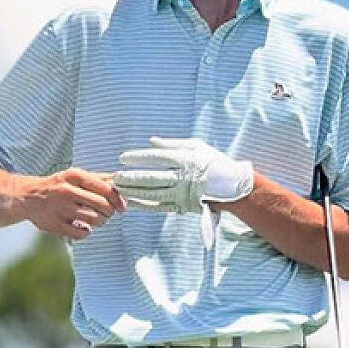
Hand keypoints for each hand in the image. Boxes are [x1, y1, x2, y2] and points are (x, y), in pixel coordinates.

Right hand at [12, 167, 124, 238]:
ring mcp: (60, 208)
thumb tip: (120, 181)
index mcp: (74, 176)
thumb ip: (98, 178)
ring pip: (94, 219)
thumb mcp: (75, 176)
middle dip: (110, 212)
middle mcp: (67, 191)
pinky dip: (86, 232)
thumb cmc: (57, 186)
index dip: (118, 199)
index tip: (122, 206)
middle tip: (108, 213)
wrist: (27, 197)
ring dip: (100, 222)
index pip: (106, 189)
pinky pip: (80, 233)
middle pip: (102, 205)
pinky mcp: (54, 224)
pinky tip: (83, 227)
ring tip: (97, 219)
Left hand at [113, 137, 253, 213]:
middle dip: (132, 177)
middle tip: (116, 176)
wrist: (233, 186)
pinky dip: (144, 204)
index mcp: (185, 159)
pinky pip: (160, 206)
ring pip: (153, 193)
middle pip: (151, 177)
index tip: (123, 158)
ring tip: (119, 189)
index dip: (138, 158)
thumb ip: (172, 144)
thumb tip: (151, 141)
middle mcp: (182, 176)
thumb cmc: (213, 162)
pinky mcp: (182, 205)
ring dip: (134, 191)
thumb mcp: (196, 146)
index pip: (156, 158)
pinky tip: (132, 202)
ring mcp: (182, 193)